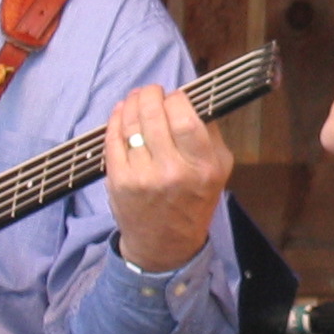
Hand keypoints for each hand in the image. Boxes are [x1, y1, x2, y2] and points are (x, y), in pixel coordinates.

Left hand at [105, 86, 232, 272]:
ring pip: (131, 126)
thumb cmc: (195, 201)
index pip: (186, 120)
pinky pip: (113, 141)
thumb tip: (191, 102)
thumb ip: (209, 136)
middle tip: (151, 90)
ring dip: (131, 104)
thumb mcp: (220, 170)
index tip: (175, 95)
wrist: (166, 243)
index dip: (177, 99)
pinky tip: (120, 112)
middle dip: (150, 95)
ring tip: (136, 97)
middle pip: (155, 118)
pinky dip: (115, 121)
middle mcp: (173, 171)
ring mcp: (142, 177)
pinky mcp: (119, 181)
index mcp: (204, 167)